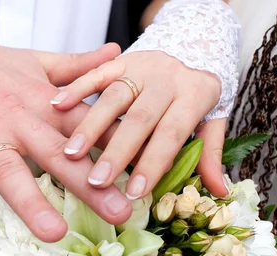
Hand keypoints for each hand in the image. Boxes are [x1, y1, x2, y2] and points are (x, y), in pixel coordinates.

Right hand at [0, 42, 131, 242]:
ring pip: (10, 170)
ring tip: (53, 232)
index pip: (87, 126)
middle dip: (90, 184)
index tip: (146, 170)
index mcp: (44, 104)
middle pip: (58, 155)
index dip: (118, 146)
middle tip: (120, 212)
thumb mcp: (39, 62)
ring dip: (31, 200)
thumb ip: (78, 66)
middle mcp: (19, 121)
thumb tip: (117, 53)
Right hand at [51, 51, 229, 199]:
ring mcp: (141, 68)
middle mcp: (167, 79)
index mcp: (194, 95)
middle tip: (98, 181)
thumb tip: (219, 190)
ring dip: (90, 126)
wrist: (193, 42)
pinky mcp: (120, 60)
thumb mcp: (213, 116)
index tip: (135, 192)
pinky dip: (76, 88)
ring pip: (113, 97)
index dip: (153, 163)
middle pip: (139, 119)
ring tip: (71, 154)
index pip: (171, 134)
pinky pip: (96, 73)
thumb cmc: (197, 90)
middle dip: (117, 152)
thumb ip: (211, 152)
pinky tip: (58, 106)